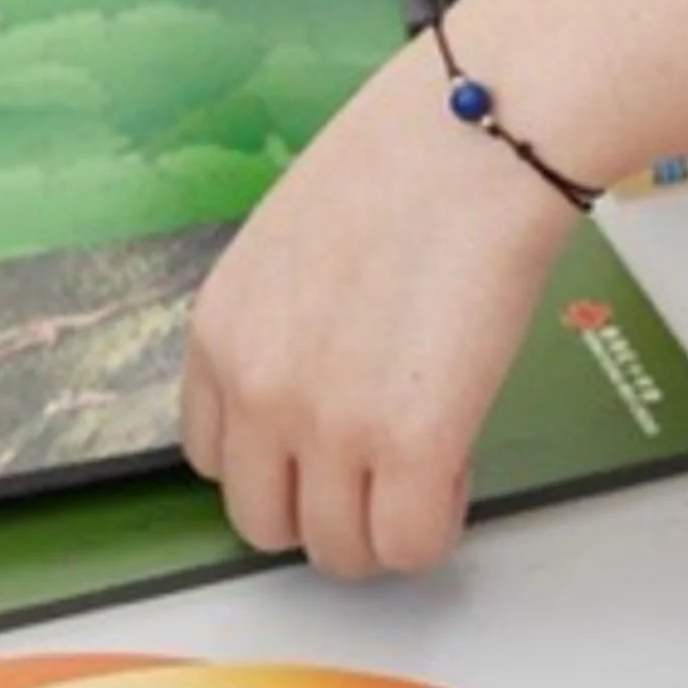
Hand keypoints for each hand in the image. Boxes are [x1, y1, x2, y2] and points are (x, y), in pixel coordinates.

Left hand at [179, 25, 567, 577]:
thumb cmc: (406, 161)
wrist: (477, 136)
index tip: (322, 446)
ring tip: (426, 467)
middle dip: (324, 509)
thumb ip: (282, 326)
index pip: (210, 458)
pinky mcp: (412, 446)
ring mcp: (328, 424)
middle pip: (264, 521)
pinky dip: (437, 529)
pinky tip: (457, 469)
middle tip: (378, 471)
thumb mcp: (291, 244)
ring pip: (336, 551)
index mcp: (220, 330)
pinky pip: (409, 548)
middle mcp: (256, 386)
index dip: (277, 460)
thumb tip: (316, 381)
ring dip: (383, 527)